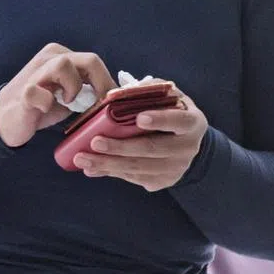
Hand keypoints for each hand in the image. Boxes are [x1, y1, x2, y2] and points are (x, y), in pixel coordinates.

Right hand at [0, 43, 117, 147]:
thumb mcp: (68, 95)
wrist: (5, 119)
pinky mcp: (24, 91)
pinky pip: (38, 91)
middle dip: (102, 84)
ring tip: (68, 102)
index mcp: (62, 57)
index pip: (94, 62)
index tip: (114, 102)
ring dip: (74, 87)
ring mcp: (36, 72)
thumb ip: (86, 90)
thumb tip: (114, 98)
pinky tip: (44, 109)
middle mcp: (50, 58)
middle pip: (89, 59)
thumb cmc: (40, 106)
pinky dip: (46, 103)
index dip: (108, 82)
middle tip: (101, 104)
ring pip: (64, 64)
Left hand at [72, 90, 208, 191]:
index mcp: (191, 123)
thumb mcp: (169, 97)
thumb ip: (150, 92)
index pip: (178, 121)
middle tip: (95, 142)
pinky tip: (92, 168)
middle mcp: (187, 148)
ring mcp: (176, 169)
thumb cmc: (172, 112)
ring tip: (82, 158)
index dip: (160, 120)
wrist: (189, 143)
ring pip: (139, 168)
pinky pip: (134, 178)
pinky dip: (111, 173)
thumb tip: (119, 94)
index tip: (139, 118)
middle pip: (152, 149)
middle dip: (121, 147)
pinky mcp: (163, 182)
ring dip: (108, 164)